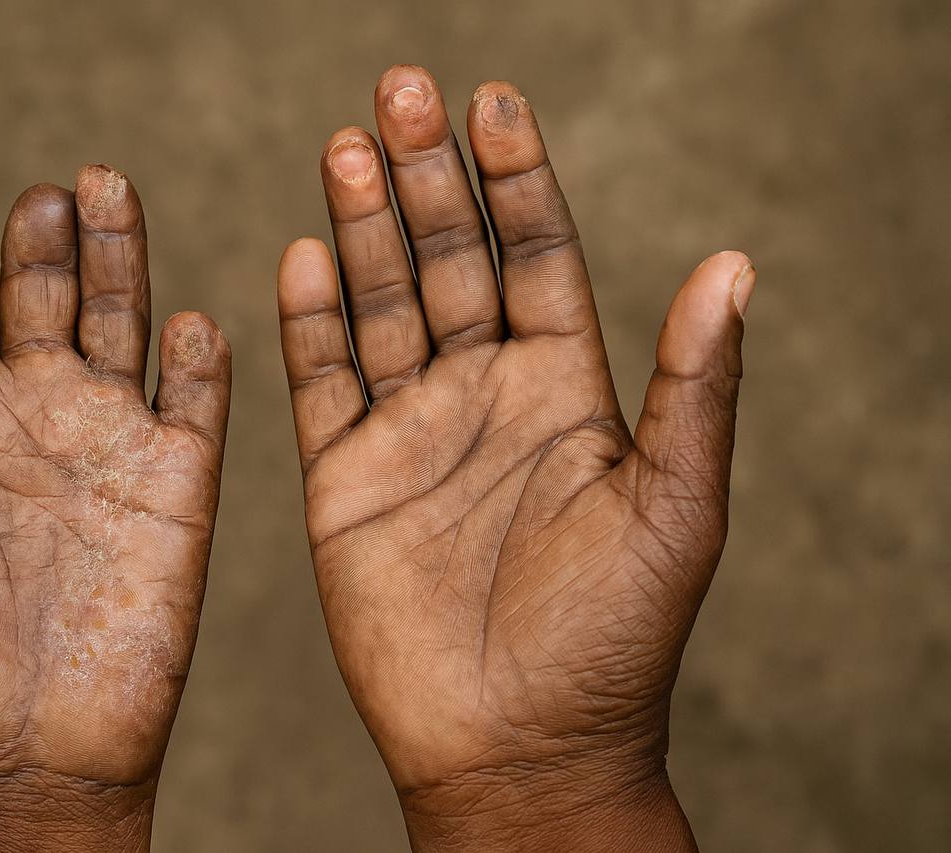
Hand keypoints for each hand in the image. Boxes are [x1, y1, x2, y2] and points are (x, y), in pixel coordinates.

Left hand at [0, 169, 230, 851]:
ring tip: (105, 189)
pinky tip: (187, 322)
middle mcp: (28, 420)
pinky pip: (196, 403)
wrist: (24, 765)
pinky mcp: (176, 486)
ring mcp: (107, 446)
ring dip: (118, 259)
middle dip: (42, 236)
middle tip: (45, 191)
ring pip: (120, 324)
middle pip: (38, 297)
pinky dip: (198, 359)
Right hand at [278, 65, 751, 850]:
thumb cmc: (611, 639)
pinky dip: (311, 320)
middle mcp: (484, 395)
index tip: (493, 102)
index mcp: (564, 391)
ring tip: (347, 148)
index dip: (517, 179)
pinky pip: (324, 382)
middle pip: (451, 261)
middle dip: (426, 178)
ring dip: (362, 228)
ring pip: (381, 305)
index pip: (538, 256)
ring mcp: (409, 431)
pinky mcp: (345, 477)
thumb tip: (734, 263)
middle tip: (399, 92)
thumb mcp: (674, 508)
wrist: (517, 746)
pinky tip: (305, 253)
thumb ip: (693, 387)